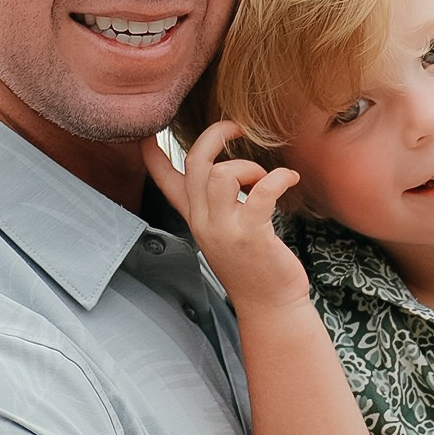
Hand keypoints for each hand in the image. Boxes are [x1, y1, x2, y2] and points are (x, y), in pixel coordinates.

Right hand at [156, 122, 308, 321]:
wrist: (269, 306)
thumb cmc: (254, 265)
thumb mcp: (224, 232)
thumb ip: (219, 204)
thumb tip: (224, 172)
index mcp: (196, 218)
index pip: (165, 181)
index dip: (152, 155)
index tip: (143, 134)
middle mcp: (204, 221)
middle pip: (195, 163)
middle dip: (215, 135)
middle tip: (237, 128)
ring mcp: (225, 229)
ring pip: (222, 173)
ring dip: (249, 166)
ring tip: (263, 180)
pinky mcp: (251, 235)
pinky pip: (262, 190)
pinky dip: (278, 178)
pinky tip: (289, 179)